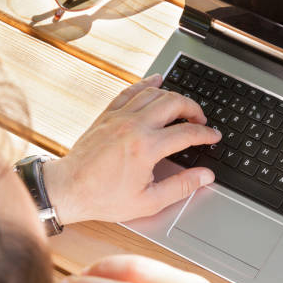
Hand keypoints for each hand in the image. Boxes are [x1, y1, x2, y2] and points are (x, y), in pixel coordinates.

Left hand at [43, 74, 220, 224]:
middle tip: (201, 120)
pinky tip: (156, 82)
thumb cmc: (105, 198)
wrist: (69, 189)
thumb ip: (181, 186)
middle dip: (194, 109)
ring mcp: (119, 117)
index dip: (206, 134)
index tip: (213, 137)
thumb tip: (205, 176)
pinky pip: (131, 91)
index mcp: (147, 148)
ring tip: (183, 107)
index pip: (187, 133)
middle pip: (174, 103)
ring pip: (154, 93)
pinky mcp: (107, 115)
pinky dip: (147, 84)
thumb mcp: (149, 201)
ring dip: (174, 96)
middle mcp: (134, 126)